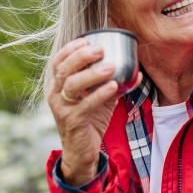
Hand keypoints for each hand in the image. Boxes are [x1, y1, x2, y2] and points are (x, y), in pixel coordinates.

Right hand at [47, 40, 138, 185]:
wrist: (81, 152)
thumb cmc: (90, 121)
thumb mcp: (99, 99)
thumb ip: (112, 84)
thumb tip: (136, 72)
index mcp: (58, 86)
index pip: (58, 63)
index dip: (69, 49)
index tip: (86, 40)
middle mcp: (56, 95)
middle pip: (63, 70)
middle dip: (81, 57)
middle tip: (100, 49)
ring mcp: (62, 109)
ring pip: (72, 85)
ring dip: (92, 74)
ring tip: (111, 67)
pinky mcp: (73, 122)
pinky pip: (86, 105)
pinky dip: (100, 94)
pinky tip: (114, 86)